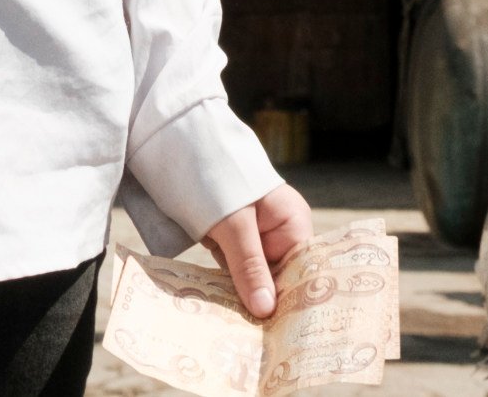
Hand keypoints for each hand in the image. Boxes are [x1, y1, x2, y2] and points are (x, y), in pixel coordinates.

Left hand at [202, 182, 314, 319]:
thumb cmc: (220, 179)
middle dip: (264, 300)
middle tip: (254, 332)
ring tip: (238, 322)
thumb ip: (250, 267)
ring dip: (244, 294)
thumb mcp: (235, 226)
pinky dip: (230, 284)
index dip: (292, 299)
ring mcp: (260, 240)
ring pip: (257, 278)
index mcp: (295, 224)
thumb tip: (265, 310)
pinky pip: (239, 272)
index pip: (302, 271)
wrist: (185, 154)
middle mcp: (282, 234)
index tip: (281, 329)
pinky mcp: (239, 245)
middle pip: (280, 278)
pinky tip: (224, 305)